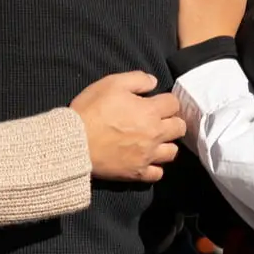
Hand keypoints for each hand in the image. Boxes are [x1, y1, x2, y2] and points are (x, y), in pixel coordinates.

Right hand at [69, 71, 184, 183]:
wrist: (74, 142)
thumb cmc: (91, 110)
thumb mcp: (111, 83)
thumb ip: (137, 79)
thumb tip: (153, 82)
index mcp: (150, 111)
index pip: (174, 103)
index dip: (166, 100)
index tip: (156, 101)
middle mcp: (154, 134)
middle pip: (179, 128)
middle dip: (172, 121)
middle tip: (159, 120)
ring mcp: (147, 156)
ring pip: (172, 152)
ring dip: (166, 144)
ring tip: (154, 140)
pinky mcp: (137, 173)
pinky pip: (157, 174)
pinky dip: (155, 167)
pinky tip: (146, 159)